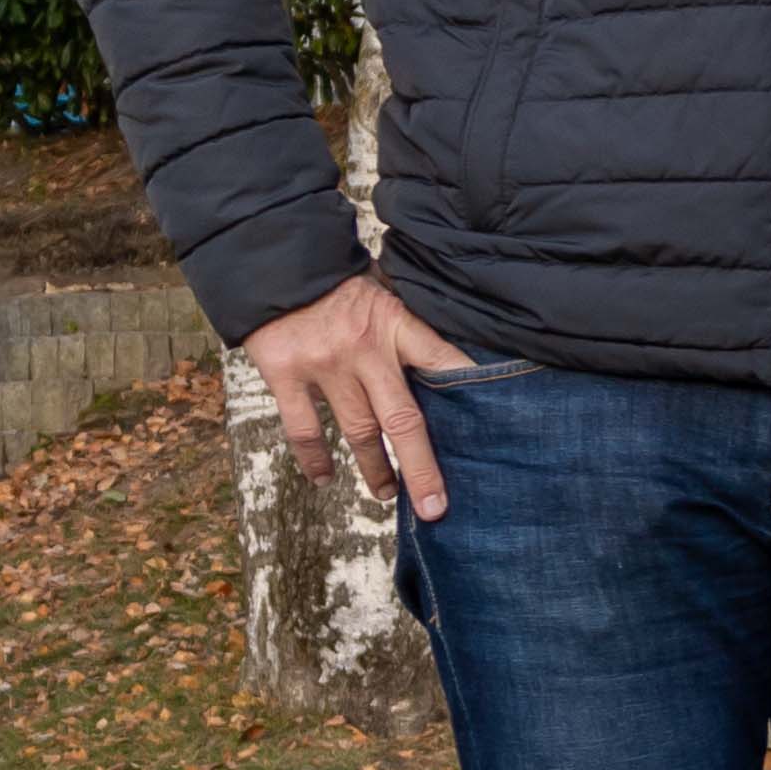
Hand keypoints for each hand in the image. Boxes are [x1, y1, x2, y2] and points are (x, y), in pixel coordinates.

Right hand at [238, 273, 475, 520]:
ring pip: (358, 432)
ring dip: (375, 469)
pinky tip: (325, 478)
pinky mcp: (285, 374)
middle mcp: (364, 350)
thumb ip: (407, 328)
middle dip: (422, 469)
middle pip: (403, 421)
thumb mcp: (384, 292)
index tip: (497, 424)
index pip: (444, 361)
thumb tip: (443, 365)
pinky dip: (315, 459)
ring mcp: (324, 364)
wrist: (274, 262)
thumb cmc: (337, 282)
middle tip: (435, 507)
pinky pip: (305, 428)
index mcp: (396, 324)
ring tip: (388, 491)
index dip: (471, 390)